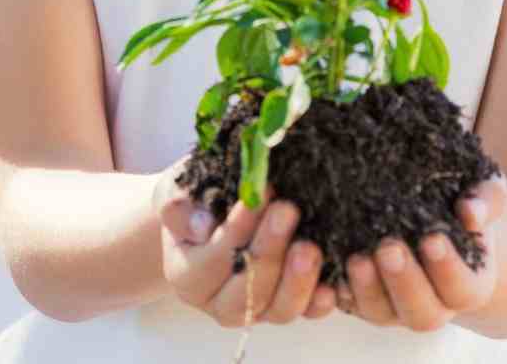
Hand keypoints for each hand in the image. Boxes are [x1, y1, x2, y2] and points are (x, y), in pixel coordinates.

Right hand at [154, 162, 335, 327]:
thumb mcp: (176, 193)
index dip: (235, 232)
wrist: (209, 213)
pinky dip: (319, 301)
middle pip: (246, 294)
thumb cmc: (193, 200)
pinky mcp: (285, 305)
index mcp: (186, 277)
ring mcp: (256, 309)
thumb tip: (203, 225)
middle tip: (288, 210)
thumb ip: (179, 207)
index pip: (211, 262)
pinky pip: (306, 312)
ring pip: (278, 310)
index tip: (257, 196)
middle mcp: (219, 303)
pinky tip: (331, 283)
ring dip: (297, 280)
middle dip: (269, 251)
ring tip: (310, 246)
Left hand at [339, 173, 506, 331]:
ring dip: (367, 289)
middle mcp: (433, 304)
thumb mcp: (486, 193)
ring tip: (357, 259)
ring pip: (380, 312)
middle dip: (404, 282)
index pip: (463, 290)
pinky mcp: (359, 298)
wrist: (432, 213)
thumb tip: (471, 213)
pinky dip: (336, 292)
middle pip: (421, 313)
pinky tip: (327, 273)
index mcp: (469, 286)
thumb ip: (486, 201)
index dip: (448, 269)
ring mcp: (393, 306)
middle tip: (388, 249)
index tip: (432, 238)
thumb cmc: (463, 202)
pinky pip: (345, 305)